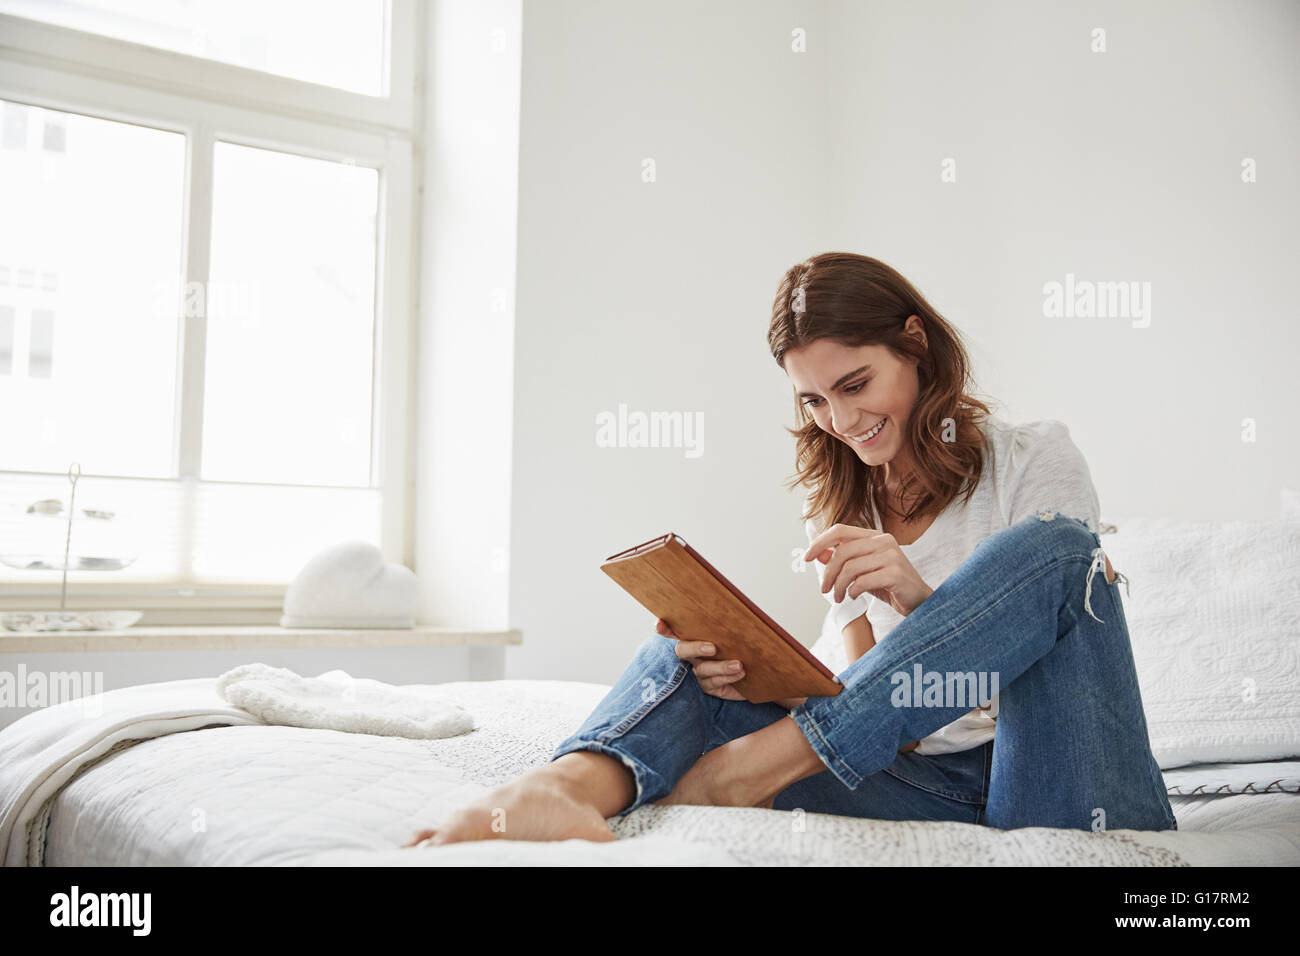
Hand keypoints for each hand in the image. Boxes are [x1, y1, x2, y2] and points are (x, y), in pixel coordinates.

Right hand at [658, 618, 745, 699]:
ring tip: (738, 665)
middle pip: (684, 651)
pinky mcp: (713, 689)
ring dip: (721, 667)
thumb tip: (730, 610)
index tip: (661, 625)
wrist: (750, 671)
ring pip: (706, 670)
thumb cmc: (732, 646)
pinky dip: (730, 678)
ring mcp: (699, 676)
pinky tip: (741, 673)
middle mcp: (688, 659)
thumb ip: (721, 625)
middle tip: (712, 647)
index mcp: (688, 641)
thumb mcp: (726, 634)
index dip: (664, 629)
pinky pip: (719, 684)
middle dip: (696, 648)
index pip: (670, 632)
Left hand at [803, 524, 933, 616]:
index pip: (840, 530)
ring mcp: (891, 556)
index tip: (806, 557)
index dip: (819, 542)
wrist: (920, 601)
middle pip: (842, 551)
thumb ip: (843, 561)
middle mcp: (884, 541)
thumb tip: (819, 553)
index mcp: (875, 536)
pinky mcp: (896, 573)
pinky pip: (863, 581)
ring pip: (850, 568)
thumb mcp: (862, 571)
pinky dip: (853, 591)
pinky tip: (854, 596)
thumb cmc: (889, 585)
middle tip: (824, 589)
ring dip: (838, 586)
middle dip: (827, 573)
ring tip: (838, 597)